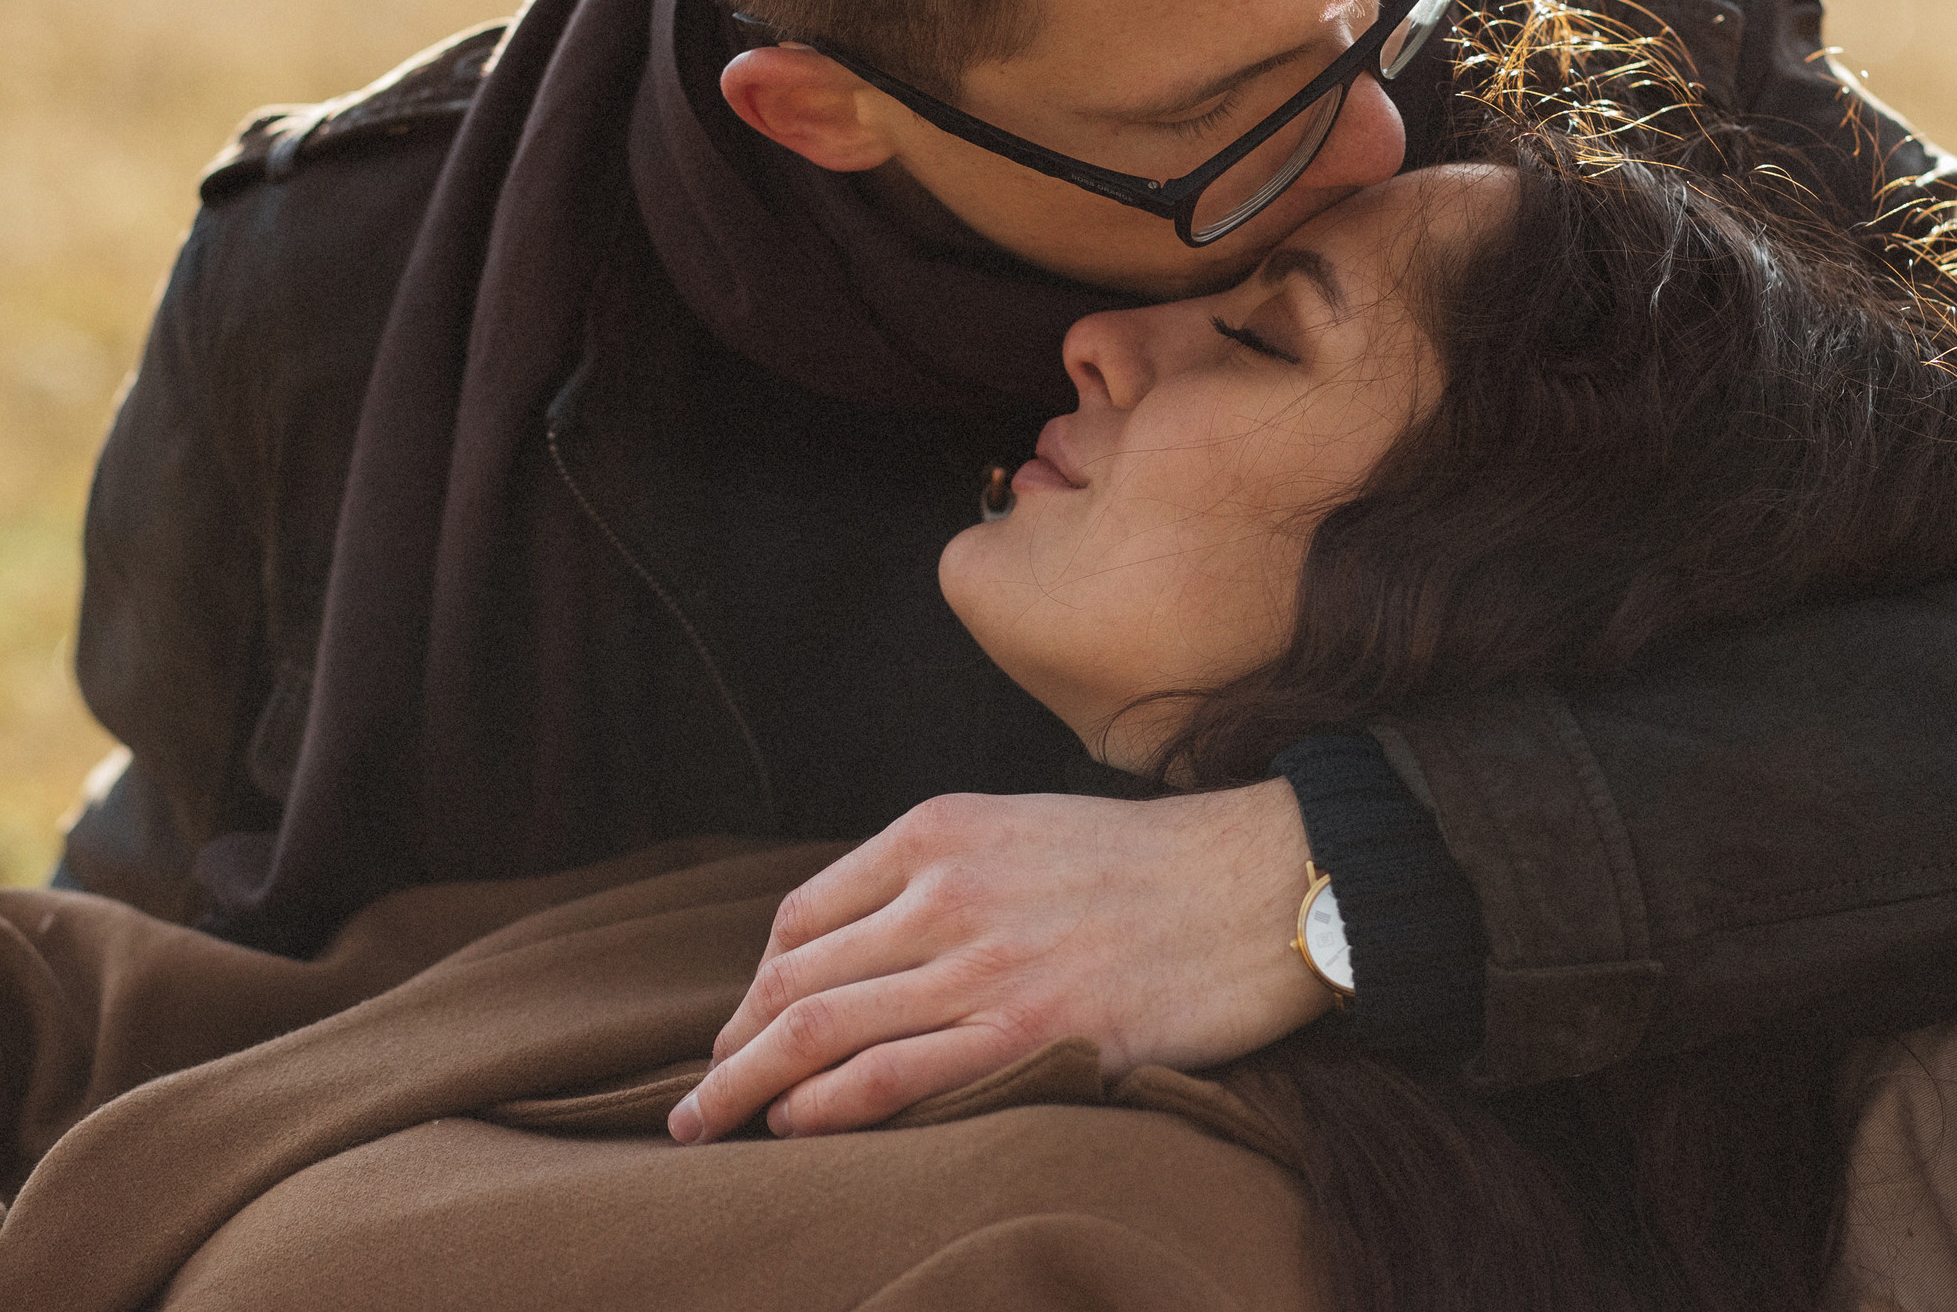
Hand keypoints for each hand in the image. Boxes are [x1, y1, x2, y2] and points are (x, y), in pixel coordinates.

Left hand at [667, 779, 1334, 1142]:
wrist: (1264, 881)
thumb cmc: (1154, 862)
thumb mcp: (1025, 826)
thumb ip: (943, 872)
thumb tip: (867, 946)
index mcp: (939, 831)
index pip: (801, 916)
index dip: (751, 984)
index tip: (738, 1030)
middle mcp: (946, 892)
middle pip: (793, 978)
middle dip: (729, 1047)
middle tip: (691, 1100)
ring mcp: (986, 964)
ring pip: (821, 1030)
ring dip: (748, 1088)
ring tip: (705, 1129)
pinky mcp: (1033, 1033)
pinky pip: (894, 1077)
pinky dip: (826, 1108)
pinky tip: (795, 1128)